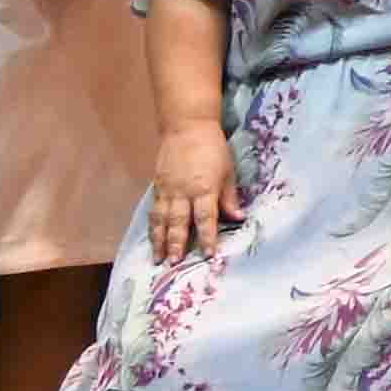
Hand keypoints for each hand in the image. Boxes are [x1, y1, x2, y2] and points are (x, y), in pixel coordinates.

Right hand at [148, 123, 239, 260]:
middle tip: (173, 264)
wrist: (186, 126)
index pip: (206, 218)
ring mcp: (167, 189)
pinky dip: (152, 226)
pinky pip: (154, 210)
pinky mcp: (157, 185)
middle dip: (176, 244)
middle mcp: (182, 192)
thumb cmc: (213, 148)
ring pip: (161, 219)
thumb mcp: (228, 171)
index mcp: (204, 188)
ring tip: (157, 259)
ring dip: (159, 240)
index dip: (207, 237)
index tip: (209, 255)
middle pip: (178, 222)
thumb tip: (238, 219)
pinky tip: (152, 238)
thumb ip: (230, 197)